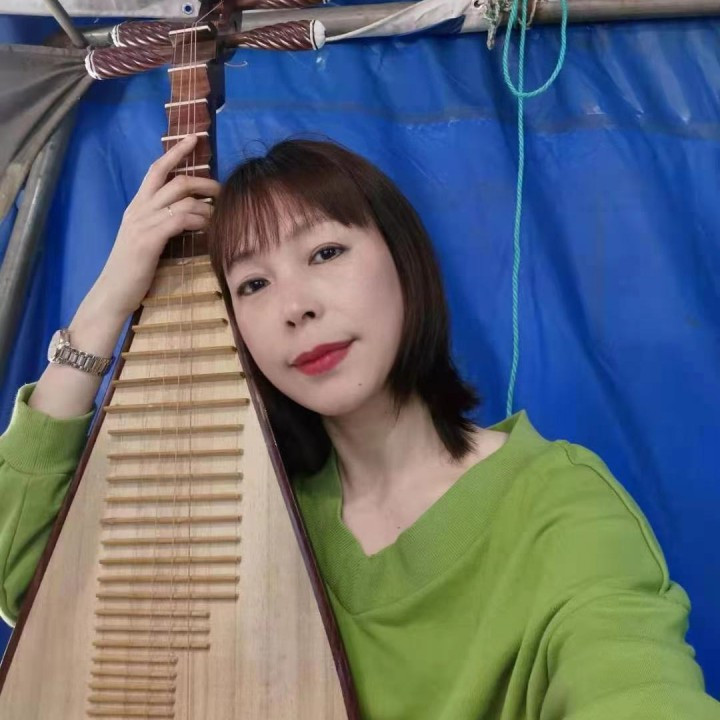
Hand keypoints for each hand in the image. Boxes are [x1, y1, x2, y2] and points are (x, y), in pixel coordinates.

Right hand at [91, 134, 220, 318]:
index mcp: (137, 206)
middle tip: (222, 187)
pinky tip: (209, 226)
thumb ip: (163, 224)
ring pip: (182, 199)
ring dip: (207, 204)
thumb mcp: (147, 239)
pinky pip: (180, 219)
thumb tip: (191, 215)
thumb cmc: (133, 270)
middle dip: (203, 180)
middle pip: (174, 180)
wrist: (113, 292)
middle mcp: (139, 209)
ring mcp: (143, 222)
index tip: (194, 138)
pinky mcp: (150, 239)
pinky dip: (199, 220)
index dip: (176, 152)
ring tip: (220, 214)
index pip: (156, 170)